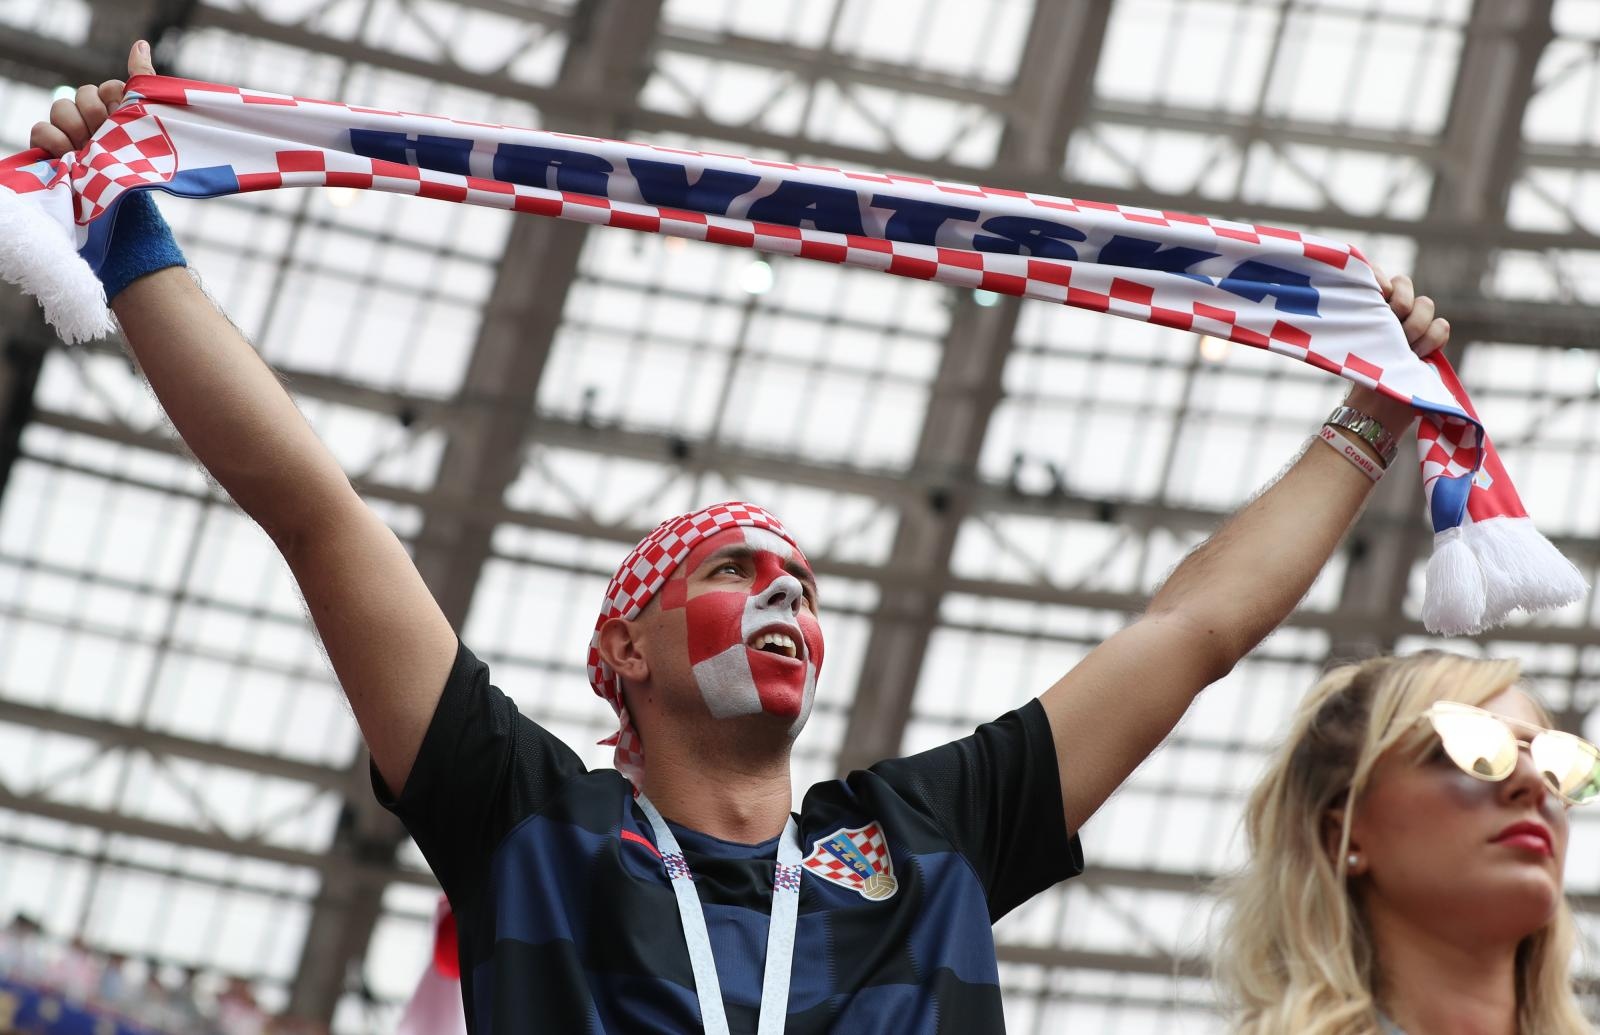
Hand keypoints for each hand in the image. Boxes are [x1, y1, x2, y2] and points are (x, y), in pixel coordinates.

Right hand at [28, 40, 156, 158]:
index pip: (107, 88)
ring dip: (76, 130)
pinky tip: (70, 155)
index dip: (115, 102)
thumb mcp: (148, 120)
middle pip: (82, 95)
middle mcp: (91, 117)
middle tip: (106, 137)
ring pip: (59, 107)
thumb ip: (143, 81)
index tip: (123, 118)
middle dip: (96, 117)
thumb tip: (139, 44)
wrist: (124, 202)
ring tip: (90, 149)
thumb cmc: (138, 161)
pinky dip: (55, 142)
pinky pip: (40, 129)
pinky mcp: (50, 147)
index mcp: (115, 110)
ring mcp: (69, 131)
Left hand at [1344, 267, 1448, 433]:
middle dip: (1399, 303)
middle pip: (1404, 283)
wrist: (1374, 406)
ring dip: (1415, 326)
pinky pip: (1442, 325)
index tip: (1377, 292)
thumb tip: (1351, 292)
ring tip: (1404, 348)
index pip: (1375, 272)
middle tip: (1390, 324)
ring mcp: (1414, 324)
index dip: (1377, 276)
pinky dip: (1432, 339)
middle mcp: (1392, 310)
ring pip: (1426, 304)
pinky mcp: (1432, 340)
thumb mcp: (1348, 339)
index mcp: (1369, 305)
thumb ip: (1357, 313)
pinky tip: (1419, 355)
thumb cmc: (1356, 372)